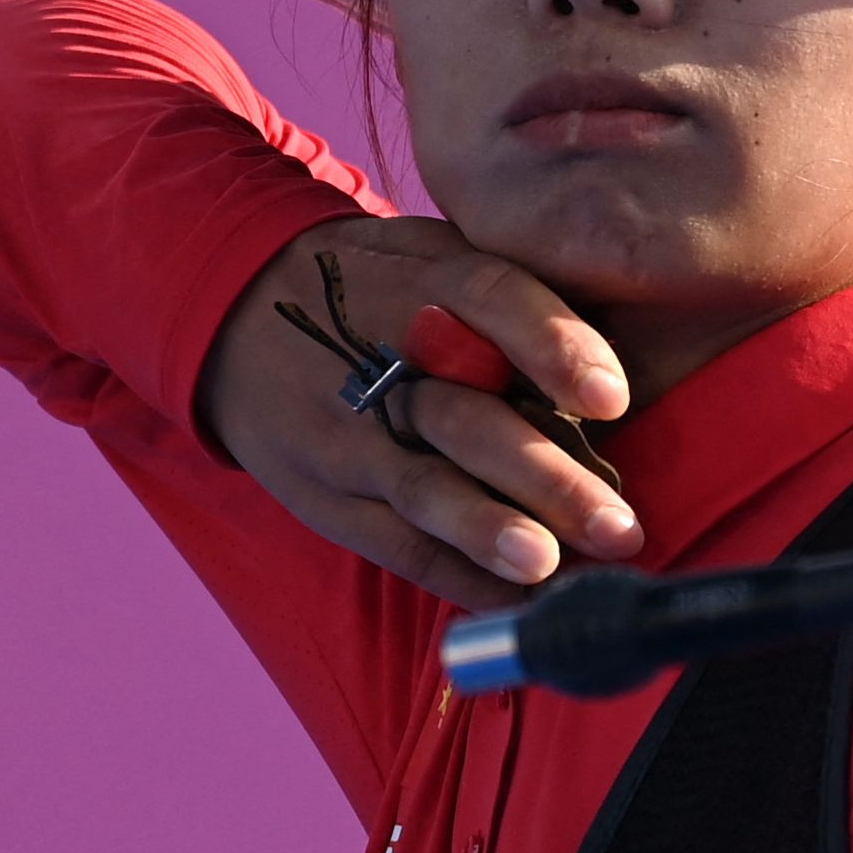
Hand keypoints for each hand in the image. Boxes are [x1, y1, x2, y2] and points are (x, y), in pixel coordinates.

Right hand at [197, 214, 640, 610]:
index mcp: (417, 282)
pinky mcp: (326, 499)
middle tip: (618, 526)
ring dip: (492, 535)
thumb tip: (608, 366)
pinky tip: (521, 601)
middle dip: (544, 478)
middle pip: (463, 420)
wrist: (234, 315)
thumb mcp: (428, 252)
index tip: (612, 398)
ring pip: (425, 492)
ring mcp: (345, 440)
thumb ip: (507, 295)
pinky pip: (400, 546)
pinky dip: (461, 578)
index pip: (490, 301)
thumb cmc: (373, 289)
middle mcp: (378, 364)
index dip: (552, 347)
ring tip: (551, 567)